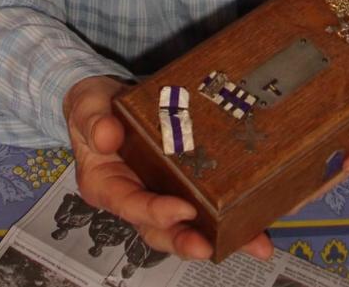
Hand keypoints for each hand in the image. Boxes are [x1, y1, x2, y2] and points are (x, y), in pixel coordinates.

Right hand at [63, 75, 272, 261]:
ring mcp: (162, 192)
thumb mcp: (87, 107)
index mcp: (108, 185)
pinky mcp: (184, 181)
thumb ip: (93, 120)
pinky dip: (234, 212)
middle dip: (188, 240)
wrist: (108, 101)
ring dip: (222, 236)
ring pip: (190, 224)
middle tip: (211, 246)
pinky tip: (261, 217)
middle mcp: (137, 196)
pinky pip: (207, 201)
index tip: (181, 211)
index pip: (131, 205)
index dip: (155, 212)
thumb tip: (106, 136)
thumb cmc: (95, 108)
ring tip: (256, 243)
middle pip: (162, 229)